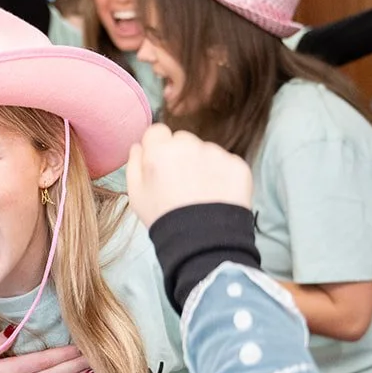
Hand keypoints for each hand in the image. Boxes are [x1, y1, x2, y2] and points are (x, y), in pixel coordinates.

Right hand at [126, 124, 252, 225]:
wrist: (203, 241)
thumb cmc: (165, 218)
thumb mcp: (136, 195)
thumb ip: (134, 164)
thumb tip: (139, 146)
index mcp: (160, 151)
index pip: (157, 132)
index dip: (157, 148)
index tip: (161, 165)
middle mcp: (189, 145)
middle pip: (183, 140)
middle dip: (181, 156)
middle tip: (182, 184)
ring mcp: (216, 154)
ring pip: (206, 151)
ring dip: (203, 166)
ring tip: (201, 195)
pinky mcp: (238, 165)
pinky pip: (227, 163)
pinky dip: (224, 176)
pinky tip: (217, 196)